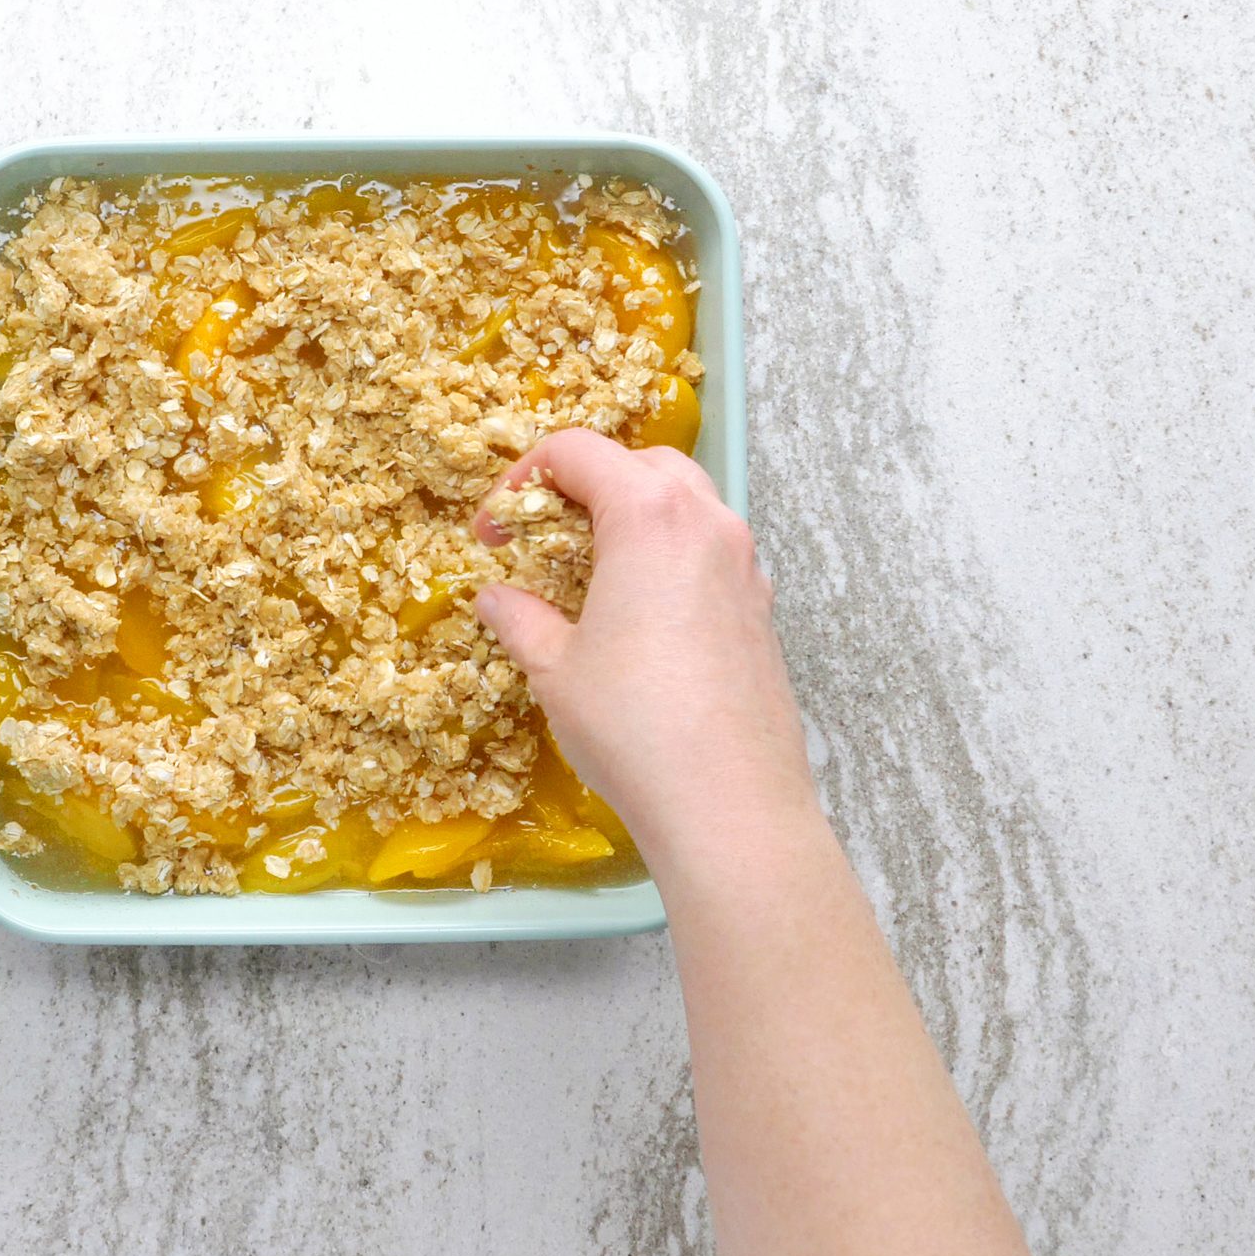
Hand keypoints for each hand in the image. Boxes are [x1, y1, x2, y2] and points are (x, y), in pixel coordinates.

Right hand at [471, 427, 815, 868]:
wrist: (730, 804)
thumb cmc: (634, 727)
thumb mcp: (554, 669)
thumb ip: (521, 618)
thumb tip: (496, 599)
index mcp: (649, 515)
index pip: (578, 451)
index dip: (520, 480)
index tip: (493, 532)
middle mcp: (707, 523)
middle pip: (641, 462)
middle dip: (584, 485)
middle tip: (542, 536)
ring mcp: (744, 565)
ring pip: (685, 504)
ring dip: (632, 518)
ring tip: (589, 574)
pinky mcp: (761, 609)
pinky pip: (710, 553)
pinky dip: (668, 558)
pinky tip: (639, 618)